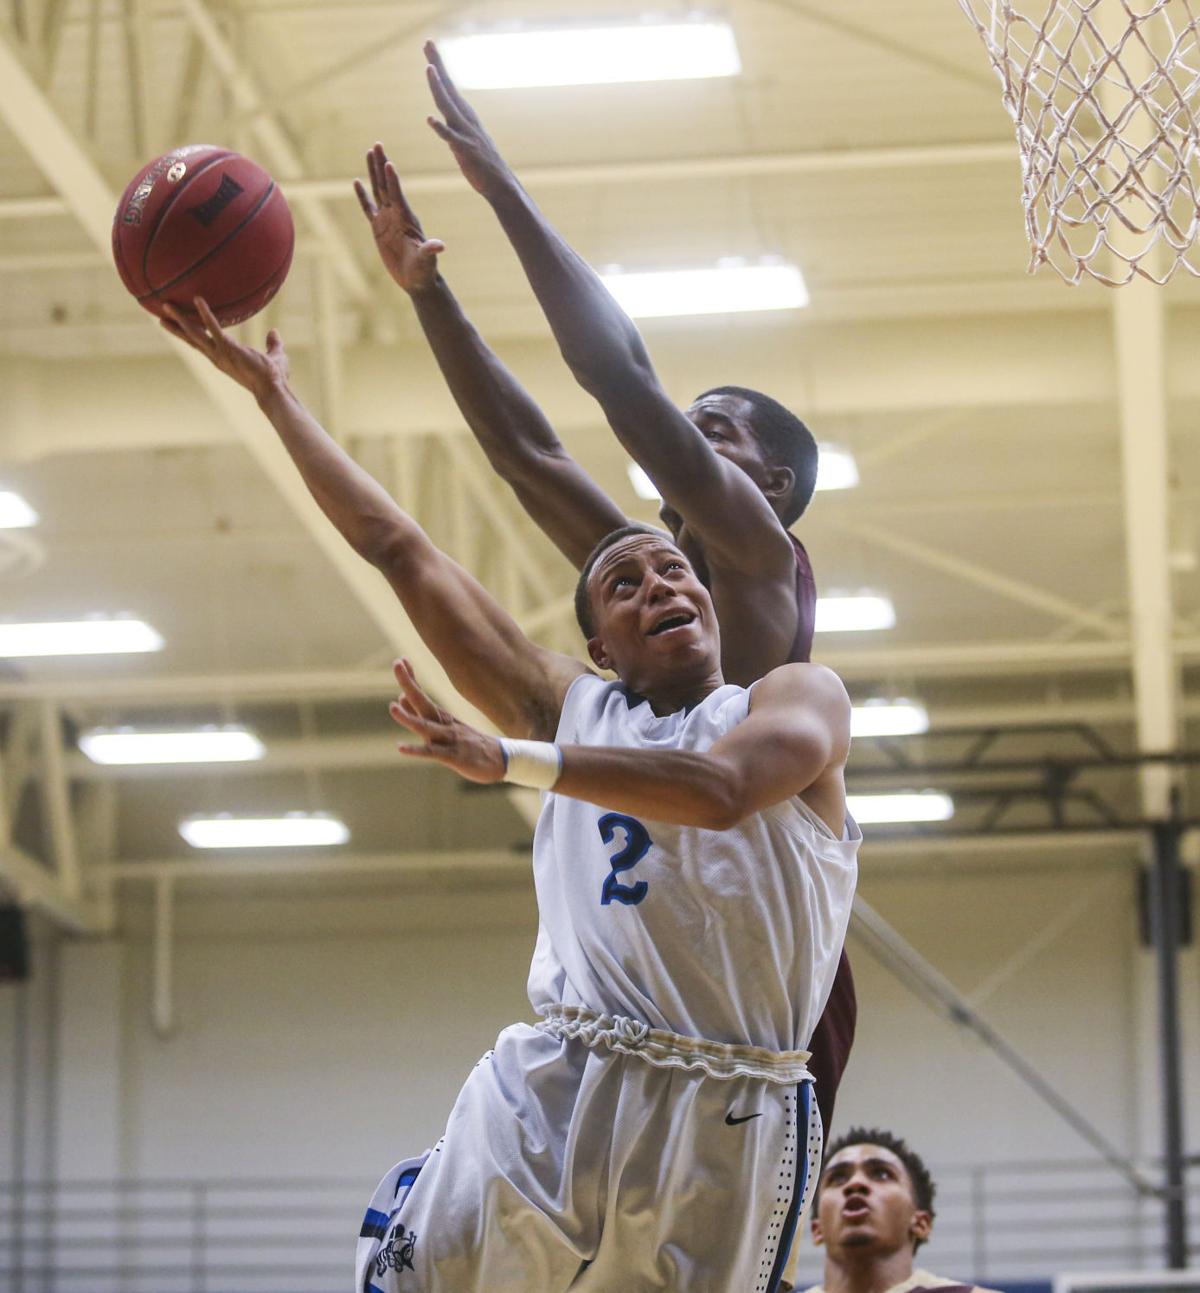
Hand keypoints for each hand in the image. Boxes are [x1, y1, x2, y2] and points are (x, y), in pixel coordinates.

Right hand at [161, 298, 288, 401]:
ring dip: (181, 318)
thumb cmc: (275, 377)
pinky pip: (214, 327)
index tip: (178, 326)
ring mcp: (220, 352)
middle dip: (176, 327)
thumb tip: (274, 332)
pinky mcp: (228, 347)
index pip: (203, 344)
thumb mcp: (274, 356)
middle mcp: (217, 356)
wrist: (274, 389)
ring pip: (195, 333)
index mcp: (224, 358)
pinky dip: (205, 313)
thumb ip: (273, 344)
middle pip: (192, 339)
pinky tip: (197, 299)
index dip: (190, 334)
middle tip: (160, 316)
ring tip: (166, 304)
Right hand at [354, 142, 444, 293]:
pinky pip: (368, 207)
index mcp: (407, 218)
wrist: (417, 279)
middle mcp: (397, 214)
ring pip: (378, 190)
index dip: (393, 179)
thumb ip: (430, 251)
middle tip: (378, 144)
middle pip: (386, 184)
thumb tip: (440, 246)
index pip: (397, 194)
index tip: (388, 162)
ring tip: (369, 152)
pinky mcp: (378, 228)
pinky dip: (362, 195)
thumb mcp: (427, 260)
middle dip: (381, 164)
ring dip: (373, 172)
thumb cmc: (424, 270)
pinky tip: (357, 181)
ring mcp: (387, 219)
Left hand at [389, 658, 505, 783]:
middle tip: (397, 663)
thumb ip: (421, 714)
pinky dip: (416, 750)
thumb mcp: (446, 726)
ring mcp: (448, 739)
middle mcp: (443, 724)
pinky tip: (401, 748)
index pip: (422, 694)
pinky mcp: (452, 756)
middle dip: (409, 684)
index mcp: (441, 717)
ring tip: (392, 708)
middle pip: (422, 702)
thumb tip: (400, 698)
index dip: (410, 678)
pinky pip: (432, 753)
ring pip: (425, 727)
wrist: (502, 759)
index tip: (400, 660)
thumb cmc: (471, 743)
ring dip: (408, 717)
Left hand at [424, 40, 516, 201]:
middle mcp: (465, 120)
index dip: (437, 65)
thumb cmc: (483, 164)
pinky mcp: (466, 151)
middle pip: (447, 88)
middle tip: (428, 42)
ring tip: (429, 70)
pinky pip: (451, 138)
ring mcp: (466, 134)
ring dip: (438, 89)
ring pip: (448, 108)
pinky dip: (441, 128)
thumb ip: (453, 126)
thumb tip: (441, 117)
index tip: (428, 45)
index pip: (447, 86)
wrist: (501, 185)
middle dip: (437, 64)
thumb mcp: (465, 139)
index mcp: (464, 116)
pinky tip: (430, 119)